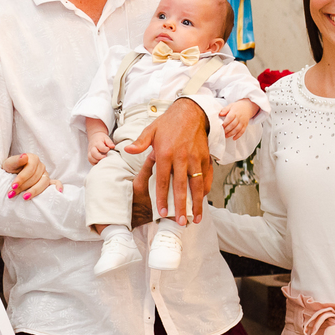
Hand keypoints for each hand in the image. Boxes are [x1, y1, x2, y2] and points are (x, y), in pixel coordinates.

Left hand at [2, 152, 61, 199]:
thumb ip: (16, 160)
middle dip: (23, 187)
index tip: (13, 186)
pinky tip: (58, 191)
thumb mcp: (9, 163)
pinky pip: (55, 183)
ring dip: (34, 191)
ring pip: (43, 182)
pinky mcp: (47, 181)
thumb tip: (24, 156)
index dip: (21, 178)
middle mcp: (41, 166)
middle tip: (12, 193)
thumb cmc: (10, 167)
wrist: (11, 173)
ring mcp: (45, 174)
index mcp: (33, 159)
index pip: (30, 169)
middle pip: (35, 178)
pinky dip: (58, 186)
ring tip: (25, 197)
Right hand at [88, 132, 114, 164]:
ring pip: (90, 158)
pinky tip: (99, 162)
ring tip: (102, 160)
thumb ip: (109, 142)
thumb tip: (113, 146)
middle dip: (100, 157)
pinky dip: (94, 163)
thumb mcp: (106, 138)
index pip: (101, 147)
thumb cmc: (101, 139)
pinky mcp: (89, 156)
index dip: (106, 149)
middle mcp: (92, 148)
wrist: (94, 137)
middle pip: (94, 153)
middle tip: (105, 157)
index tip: (108, 149)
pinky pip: (90, 161)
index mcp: (97, 143)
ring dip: (97, 160)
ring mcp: (90, 152)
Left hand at [123, 98, 210, 224]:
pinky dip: (206, 189)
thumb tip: (127, 150)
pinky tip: (203, 200)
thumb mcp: (151, 130)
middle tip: (179, 222)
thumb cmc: (168, 123)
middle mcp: (182, 157)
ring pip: (197, 184)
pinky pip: (207, 176)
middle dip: (181, 206)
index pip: (162, 180)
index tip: (161, 211)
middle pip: (181, 187)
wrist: (191, 112)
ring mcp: (195, 158)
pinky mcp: (205, 157)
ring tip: (196, 218)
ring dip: (198, 203)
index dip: (162, 197)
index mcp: (166, 153)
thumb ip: (140, 143)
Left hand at [219, 99, 258, 140]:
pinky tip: (233, 138)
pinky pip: (242, 131)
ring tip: (226, 136)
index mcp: (235, 112)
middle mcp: (239, 117)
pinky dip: (238, 136)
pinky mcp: (245, 125)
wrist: (248, 107)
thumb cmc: (237, 107)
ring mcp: (243, 122)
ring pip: (237, 129)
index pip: (229, 118)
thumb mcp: (230, 106)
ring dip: (231, 134)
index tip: (221, 126)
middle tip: (222, 132)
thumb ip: (225, 110)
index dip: (225, 123)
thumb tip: (220, 114)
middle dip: (227, 130)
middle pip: (233, 125)